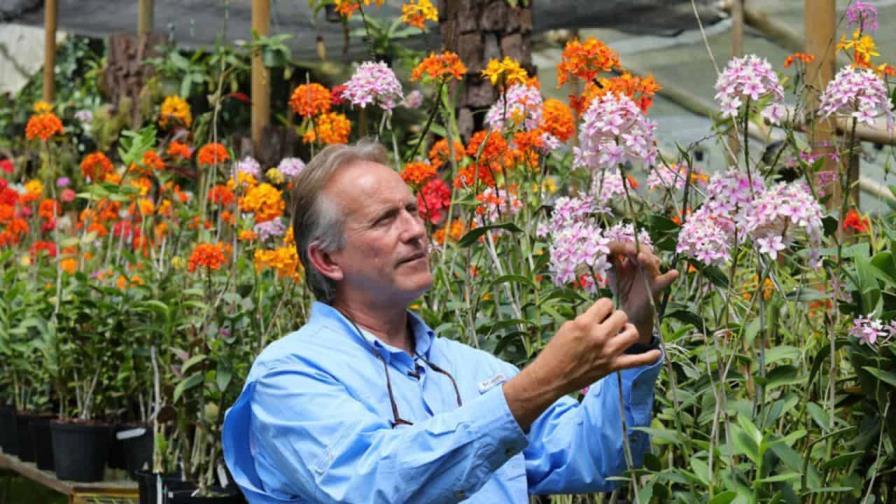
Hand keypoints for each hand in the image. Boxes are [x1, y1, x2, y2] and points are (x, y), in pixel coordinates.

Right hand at [503, 299, 661, 428]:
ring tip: (621, 333)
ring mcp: (608, 352)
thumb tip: (602, 316)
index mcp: (585, 324)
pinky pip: (638, 361)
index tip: (599, 313)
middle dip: (615, 317)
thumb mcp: (567, 327)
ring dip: (628, 330)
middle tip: (607, 325)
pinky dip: (649, 357)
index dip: (603, 307)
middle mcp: (599, 336)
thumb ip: (587, 319)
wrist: (552, 377)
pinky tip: (657, 353)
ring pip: (632, 333)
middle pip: (621, 316)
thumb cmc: (555, 351)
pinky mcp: (613, 366)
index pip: (606, 303)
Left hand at [607, 242, 677, 344]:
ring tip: (640, 257)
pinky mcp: (657, 287)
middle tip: (626, 249)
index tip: (609, 247)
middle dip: (635, 249)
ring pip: (653, 263)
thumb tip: (605, 250)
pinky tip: (674, 273)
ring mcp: (652, 275)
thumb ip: (610, 263)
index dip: (621, 246)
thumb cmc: (623, 289)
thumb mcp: (614, 275)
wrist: (629, 311)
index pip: (630, 247)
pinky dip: (669, 277)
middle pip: (643, 251)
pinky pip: (665, 281)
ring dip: (647, 259)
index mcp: (634, 259)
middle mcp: (645, 264)